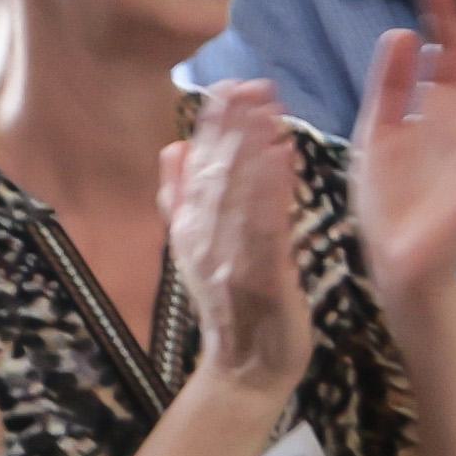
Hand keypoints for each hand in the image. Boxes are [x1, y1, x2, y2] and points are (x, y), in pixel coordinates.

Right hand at [160, 81, 314, 406]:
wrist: (244, 373)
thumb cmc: (233, 310)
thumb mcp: (198, 250)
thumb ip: (182, 200)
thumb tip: (172, 148)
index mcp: (190, 229)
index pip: (199, 166)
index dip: (214, 124)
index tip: (229, 83)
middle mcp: (203, 239)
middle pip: (216, 172)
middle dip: (233, 125)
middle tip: (252, 83)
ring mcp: (228, 259)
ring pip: (238, 194)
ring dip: (252, 147)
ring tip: (268, 106)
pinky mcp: (259, 279)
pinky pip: (264, 228)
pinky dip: (272, 191)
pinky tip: (284, 157)